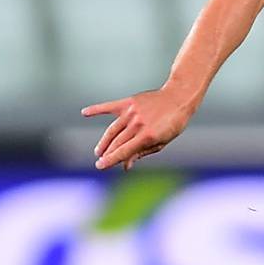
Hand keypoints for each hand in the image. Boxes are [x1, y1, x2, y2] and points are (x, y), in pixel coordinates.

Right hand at [82, 86, 196, 170]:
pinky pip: (109, 106)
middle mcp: (138, 124)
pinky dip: (96, 109)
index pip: (123, 152)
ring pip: (112, 129)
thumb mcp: (162, 142)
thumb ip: (142, 153)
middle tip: (100, 160)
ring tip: (99, 151)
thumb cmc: (173, 123)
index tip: (100, 166)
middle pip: (116, 142)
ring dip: (104, 141)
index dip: (110, 160)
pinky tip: (84, 113)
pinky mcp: (129, 102)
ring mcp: (132, 112)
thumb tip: (125, 165)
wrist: (179, 98)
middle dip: (107, 153)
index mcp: (147, 136)